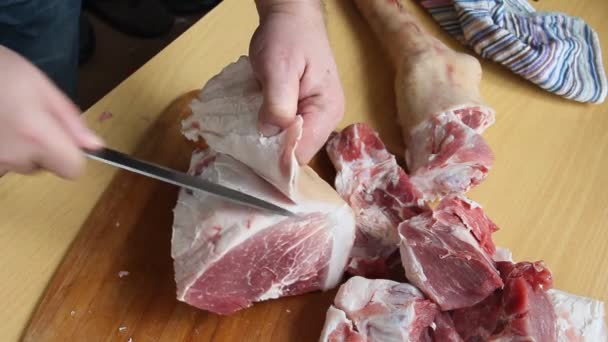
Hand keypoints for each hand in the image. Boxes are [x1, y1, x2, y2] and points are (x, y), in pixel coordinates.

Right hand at [0, 46, 102, 178]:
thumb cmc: (0, 70)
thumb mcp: (42, 86)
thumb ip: (71, 120)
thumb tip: (94, 146)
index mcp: (36, 136)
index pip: (73, 170)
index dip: (72, 154)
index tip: (61, 135)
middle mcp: (14, 156)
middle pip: (46, 166)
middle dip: (44, 147)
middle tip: (28, 117)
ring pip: (22, 164)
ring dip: (20, 148)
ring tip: (7, 118)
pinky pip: (2, 161)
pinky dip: (2, 147)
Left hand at [250, 0, 344, 163]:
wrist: (291, 17)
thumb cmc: (289, 37)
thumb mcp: (279, 68)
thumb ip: (278, 103)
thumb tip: (269, 133)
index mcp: (326, 112)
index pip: (302, 152)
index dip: (277, 160)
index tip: (251, 157)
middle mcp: (325, 120)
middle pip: (296, 153)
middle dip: (270, 154)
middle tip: (243, 146)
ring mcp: (313, 117)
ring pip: (288, 144)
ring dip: (267, 143)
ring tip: (246, 136)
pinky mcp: (301, 112)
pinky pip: (284, 131)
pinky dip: (267, 132)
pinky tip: (253, 126)